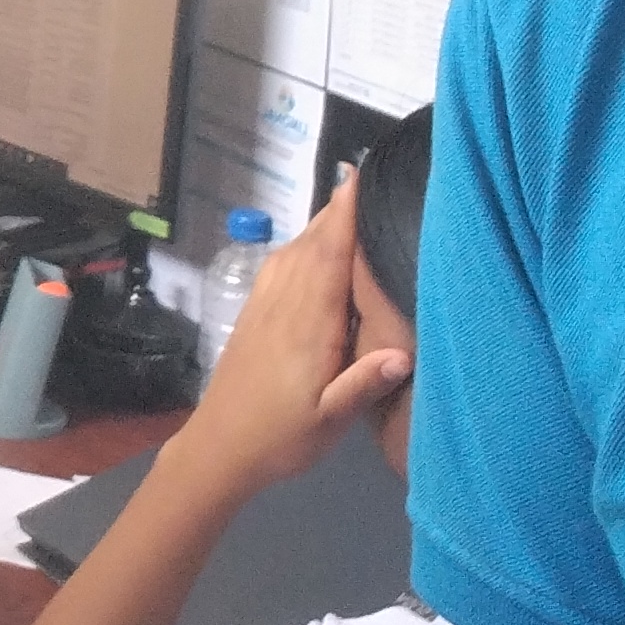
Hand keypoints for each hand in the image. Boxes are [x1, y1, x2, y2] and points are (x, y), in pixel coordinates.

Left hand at [166, 169, 410, 502]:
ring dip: (322, 224)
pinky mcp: (254, 314)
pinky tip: (317, 244)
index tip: (361, 177)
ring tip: (353, 200)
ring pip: (295, 251)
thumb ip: (363, 385)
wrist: (219, 449)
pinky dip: (302, 245)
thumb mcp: (329, 421)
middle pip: (312, 244)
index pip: (328, 257)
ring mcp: (265, 305)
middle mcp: (284, 303)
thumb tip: (405, 353)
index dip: (344, 216)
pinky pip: (281, 266)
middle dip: (339, 210)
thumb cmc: (280, 438)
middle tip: (372, 176)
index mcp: (307, 324)